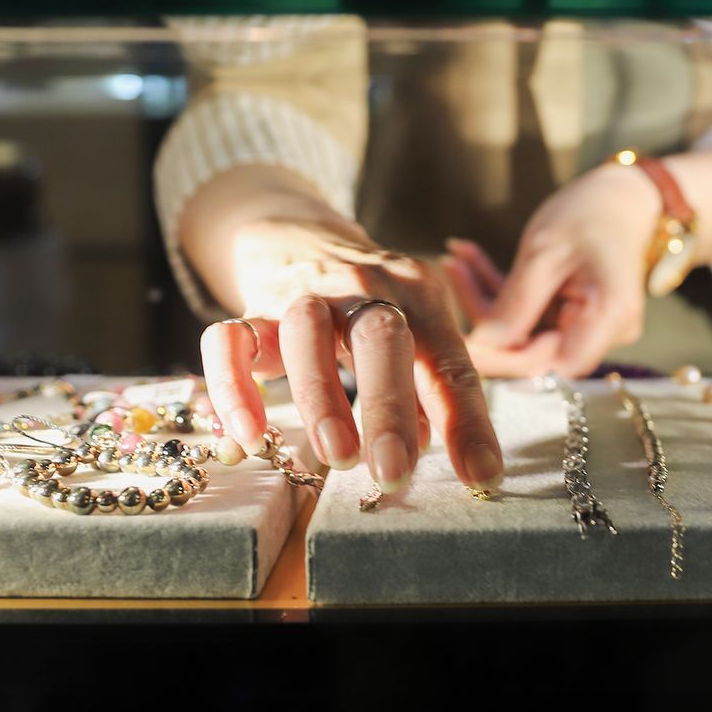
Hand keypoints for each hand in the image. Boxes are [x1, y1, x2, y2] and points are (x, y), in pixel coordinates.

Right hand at [185, 179, 502, 499]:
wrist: (300, 237)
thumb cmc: (369, 305)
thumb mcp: (413, 333)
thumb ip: (426, 389)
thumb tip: (428, 446)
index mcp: (419, 297)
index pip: (449, 363)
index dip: (467, 422)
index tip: (481, 475)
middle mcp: (364, 288)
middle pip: (380, 337)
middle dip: (388, 407)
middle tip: (395, 472)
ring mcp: (303, 294)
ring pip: (306, 333)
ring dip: (322, 398)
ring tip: (336, 457)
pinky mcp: (252, 308)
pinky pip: (230, 342)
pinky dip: (233, 388)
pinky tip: (248, 436)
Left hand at [455, 162, 657, 377]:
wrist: (620, 196)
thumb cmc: (591, 212)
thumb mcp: (545, 251)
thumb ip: (515, 304)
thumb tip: (483, 345)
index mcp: (610, 317)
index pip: (551, 363)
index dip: (503, 358)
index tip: (458, 340)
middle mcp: (604, 332)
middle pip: (533, 349)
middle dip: (487, 320)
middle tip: (449, 279)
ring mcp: (588, 327)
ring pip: (524, 332)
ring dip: (486, 298)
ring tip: (456, 259)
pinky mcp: (572, 317)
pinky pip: (530, 316)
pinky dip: (501, 292)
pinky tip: (470, 260)